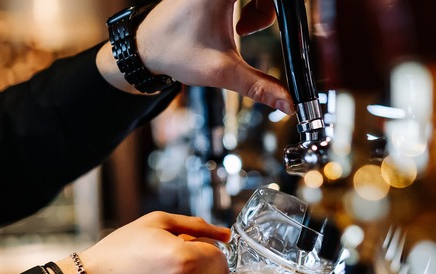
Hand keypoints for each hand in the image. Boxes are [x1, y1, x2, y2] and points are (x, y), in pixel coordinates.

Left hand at [97, 0, 292, 113]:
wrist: (147, 48)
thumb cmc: (174, 51)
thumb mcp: (222, 71)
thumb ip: (259, 86)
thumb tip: (288, 103)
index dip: (273, 7)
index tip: (286, 17)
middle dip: (270, 9)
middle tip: (254, 29)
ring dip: (262, 7)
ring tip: (244, 30)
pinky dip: (252, 3)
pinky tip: (240, 25)